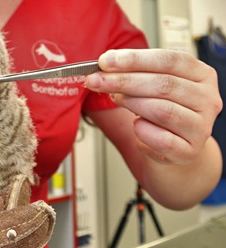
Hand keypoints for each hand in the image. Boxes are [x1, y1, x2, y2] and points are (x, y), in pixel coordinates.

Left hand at [85, 49, 222, 164]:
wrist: (173, 149)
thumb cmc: (161, 111)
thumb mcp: (150, 87)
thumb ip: (133, 74)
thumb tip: (103, 67)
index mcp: (201, 75)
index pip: (169, 60)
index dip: (135, 59)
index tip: (105, 61)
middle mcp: (207, 99)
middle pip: (163, 84)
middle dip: (123, 80)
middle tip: (96, 80)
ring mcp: (201, 127)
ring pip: (163, 110)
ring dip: (131, 103)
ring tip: (115, 98)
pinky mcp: (189, 151)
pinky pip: (162, 140)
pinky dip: (142, 131)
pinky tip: (135, 126)